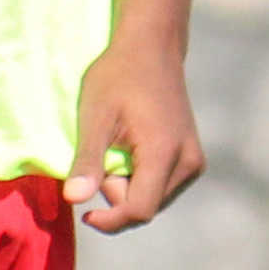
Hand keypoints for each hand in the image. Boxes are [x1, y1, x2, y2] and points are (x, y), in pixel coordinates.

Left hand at [63, 38, 201, 232]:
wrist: (152, 48)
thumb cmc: (118, 76)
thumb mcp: (94, 116)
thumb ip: (87, 160)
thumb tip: (74, 200)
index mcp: (165, 153)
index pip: (140, 210)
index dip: (110, 221)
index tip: (85, 214)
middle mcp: (188, 163)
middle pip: (145, 206)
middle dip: (116, 192)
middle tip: (104, 151)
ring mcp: (194, 162)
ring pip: (153, 199)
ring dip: (128, 185)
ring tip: (119, 146)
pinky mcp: (193, 159)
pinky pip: (161, 187)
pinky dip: (140, 178)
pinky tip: (132, 148)